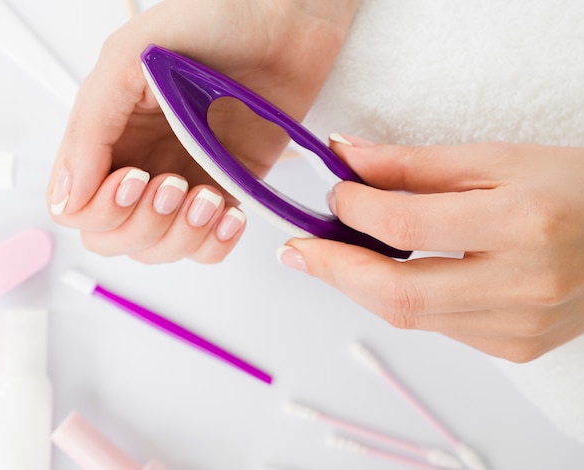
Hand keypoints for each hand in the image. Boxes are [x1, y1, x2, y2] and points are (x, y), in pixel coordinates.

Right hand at [47, 0, 359, 262]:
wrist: (285, 28)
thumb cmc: (214, 24)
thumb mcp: (131, 57)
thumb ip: (91, 125)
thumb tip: (69, 195)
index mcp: (110, 136)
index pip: (78, 207)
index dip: (102, 209)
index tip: (136, 180)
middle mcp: (142, 165)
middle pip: (115, 238)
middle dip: (144, 224)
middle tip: (175, 184)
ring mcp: (185, 184)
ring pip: (160, 249)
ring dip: (182, 236)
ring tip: (209, 197)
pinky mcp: (225, 194)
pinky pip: (207, 248)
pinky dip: (216, 244)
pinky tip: (231, 214)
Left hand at [279, 136, 583, 361]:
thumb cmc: (572, 187)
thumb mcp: (497, 159)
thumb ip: (415, 165)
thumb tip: (348, 158)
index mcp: (524, 225)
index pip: (407, 227)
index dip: (355, 210)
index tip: (332, 194)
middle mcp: (524, 287)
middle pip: (397, 295)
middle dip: (333, 271)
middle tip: (294, 252)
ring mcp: (520, 328)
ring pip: (410, 316)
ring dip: (361, 285)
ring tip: (332, 256)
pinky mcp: (516, 347)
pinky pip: (437, 326)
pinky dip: (402, 298)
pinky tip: (392, 273)